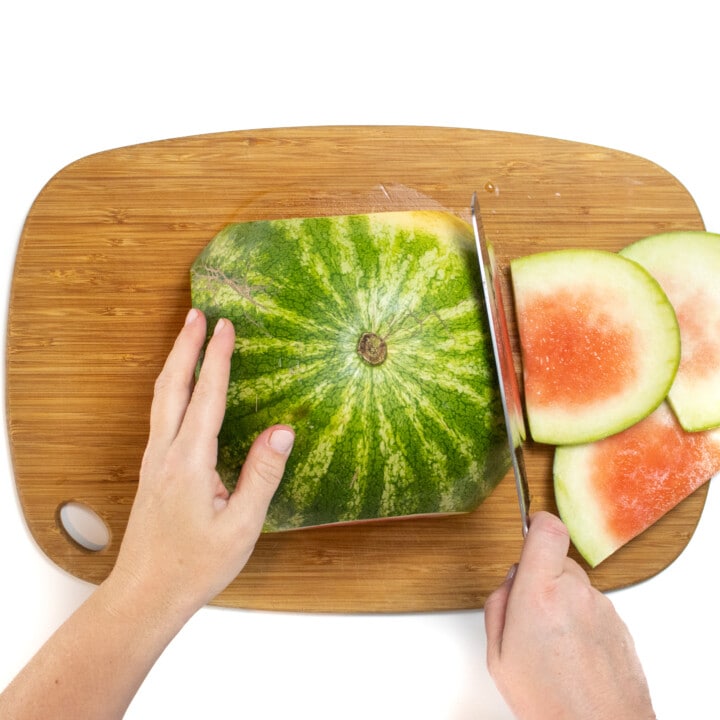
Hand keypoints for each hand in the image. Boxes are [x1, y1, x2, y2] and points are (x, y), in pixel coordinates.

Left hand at [110, 308, 293, 615]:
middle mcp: (166, 452)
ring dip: (175, 362)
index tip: (225, 325)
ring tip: (188, 336)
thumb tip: (284, 429)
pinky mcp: (154, 469)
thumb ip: (262, 474)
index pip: (207, 396)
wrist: (146, 593)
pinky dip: (172, 386)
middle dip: (185, 345)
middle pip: (172, 385)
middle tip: (198, 313)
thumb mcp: (241, 525)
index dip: (217, 358)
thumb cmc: (195, 565)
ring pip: (161, 397)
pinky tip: (182, 387)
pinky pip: (161, 413)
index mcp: (190, 461)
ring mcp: (155, 459)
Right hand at [484, 512, 655, 719]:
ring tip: (554, 648)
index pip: (548, 531)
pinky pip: (593, 608)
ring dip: (563, 603)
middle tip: (530, 617)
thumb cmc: (549, 702)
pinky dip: (581, 622)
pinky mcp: (620, 625)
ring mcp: (602, 608)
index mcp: (539, 594)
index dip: (538, 522)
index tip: (531, 526)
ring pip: (576, 587)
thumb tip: (511, 581)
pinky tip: (574, 657)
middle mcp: (575, 593)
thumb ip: (498, 605)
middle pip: (557, 561)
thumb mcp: (498, 656)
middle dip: (541, 578)